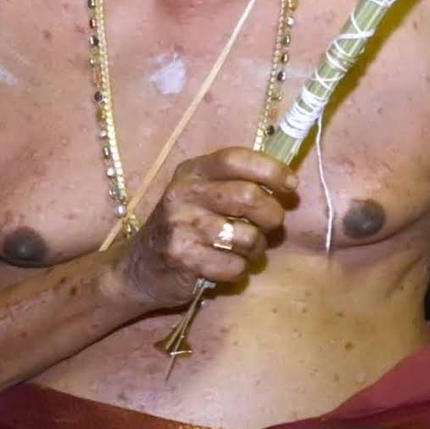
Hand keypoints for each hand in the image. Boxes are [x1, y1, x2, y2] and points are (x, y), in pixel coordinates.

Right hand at [117, 147, 296, 311]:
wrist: (139, 268)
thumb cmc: (185, 228)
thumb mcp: (202, 195)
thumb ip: (237, 183)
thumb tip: (288, 182)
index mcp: (192, 172)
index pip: (235, 159)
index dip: (270, 170)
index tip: (290, 186)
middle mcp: (183, 194)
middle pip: (248, 196)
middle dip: (272, 215)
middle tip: (271, 225)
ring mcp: (180, 226)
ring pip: (246, 236)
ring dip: (257, 247)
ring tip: (247, 249)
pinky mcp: (182, 257)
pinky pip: (234, 265)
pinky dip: (239, 270)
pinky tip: (227, 266)